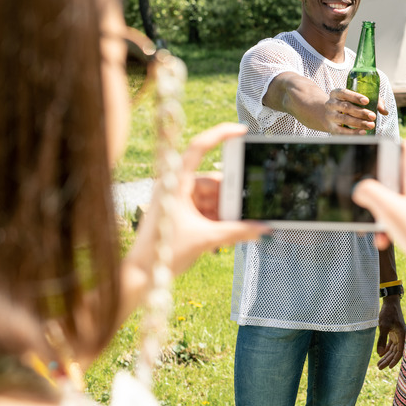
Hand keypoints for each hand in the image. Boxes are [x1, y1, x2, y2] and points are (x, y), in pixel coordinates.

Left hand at [121, 124, 269, 323]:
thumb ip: (238, 232)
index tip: (241, 131)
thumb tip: (264, 229)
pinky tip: (230, 231)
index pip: (198, 148)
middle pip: (214, 180)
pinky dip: (220, 219)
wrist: (141, 274)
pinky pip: (209, 209)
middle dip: (231, 196)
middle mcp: (177, 186)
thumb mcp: (205, 238)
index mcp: (176, 182)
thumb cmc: (161, 252)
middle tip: (246, 209)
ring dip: (226, 211)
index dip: (220, 135)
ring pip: (214, 197)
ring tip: (236, 227)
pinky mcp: (184, 214)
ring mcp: (180, 200)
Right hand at [323, 87, 378, 133]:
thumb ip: (373, 101)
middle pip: (346, 107)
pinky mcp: (331, 128)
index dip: (355, 97)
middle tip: (373, 116)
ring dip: (359, 123)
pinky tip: (363, 132)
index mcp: (336, 93)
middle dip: (361, 112)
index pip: (345, 93)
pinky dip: (353, 132)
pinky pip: (342, 131)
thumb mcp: (357, 99)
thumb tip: (384, 111)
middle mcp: (331, 104)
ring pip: (345, 119)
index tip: (367, 101)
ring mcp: (329, 116)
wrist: (329, 115)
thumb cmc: (348, 104)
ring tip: (371, 125)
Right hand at [352, 140, 405, 287]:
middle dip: (385, 193)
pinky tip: (395, 237)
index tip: (377, 158)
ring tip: (384, 229)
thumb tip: (361, 189)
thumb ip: (371, 194)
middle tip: (376, 206)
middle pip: (402, 177)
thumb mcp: (390, 211)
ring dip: (391, 212)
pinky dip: (403, 222)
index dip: (391, 148)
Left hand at [376, 296, 405, 368]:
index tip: (389, 367)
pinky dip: (386, 349)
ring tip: (379, 364)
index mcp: (402, 335)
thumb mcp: (383, 326)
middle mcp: (401, 336)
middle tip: (379, 367)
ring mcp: (397, 334)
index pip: (400, 351)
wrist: (390, 302)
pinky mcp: (393, 331)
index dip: (395, 360)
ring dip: (386, 356)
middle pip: (395, 352)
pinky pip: (391, 344)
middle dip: (388, 360)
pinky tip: (380, 354)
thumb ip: (382, 340)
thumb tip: (380, 353)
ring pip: (393, 349)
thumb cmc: (388, 313)